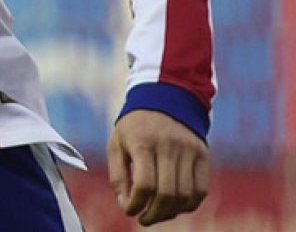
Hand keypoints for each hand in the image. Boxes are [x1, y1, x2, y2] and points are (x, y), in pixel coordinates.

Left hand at [107, 109, 209, 225]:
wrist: (165, 99)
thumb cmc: (134, 127)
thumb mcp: (117, 144)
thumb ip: (118, 175)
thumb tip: (127, 204)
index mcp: (142, 143)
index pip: (144, 184)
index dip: (136, 204)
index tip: (129, 210)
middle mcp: (168, 147)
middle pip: (167, 193)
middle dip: (155, 214)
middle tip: (144, 219)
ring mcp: (188, 151)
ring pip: (186, 195)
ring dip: (172, 212)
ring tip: (158, 214)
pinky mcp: (202, 155)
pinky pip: (201, 189)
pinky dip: (189, 204)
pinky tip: (176, 206)